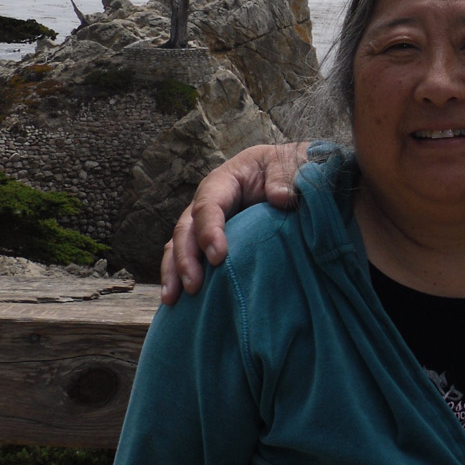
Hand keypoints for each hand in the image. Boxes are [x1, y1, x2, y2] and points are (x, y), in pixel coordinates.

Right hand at [160, 142, 310, 304]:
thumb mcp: (289, 164)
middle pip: (186, 229)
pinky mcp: (209, 239)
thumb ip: (284, 177)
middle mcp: (207, 201)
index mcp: (224, 181)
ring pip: (179, 245)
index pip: (208, 205)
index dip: (209, 231)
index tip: (218, 256)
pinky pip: (189, 255)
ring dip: (174, 271)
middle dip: (185, 258)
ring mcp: (205, 222)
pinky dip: (181, 276)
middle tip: (193, 286)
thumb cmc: (287, 167)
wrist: (292, 174)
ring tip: (172, 299)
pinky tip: (177, 301)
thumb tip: (279, 197)